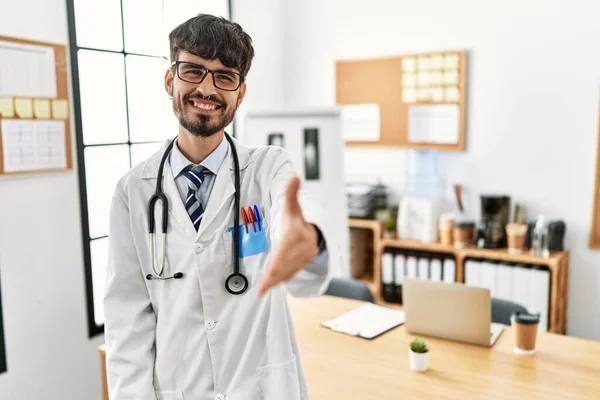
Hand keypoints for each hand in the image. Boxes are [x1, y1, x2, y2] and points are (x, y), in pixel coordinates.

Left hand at [257, 176, 318, 294]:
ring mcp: (303, 258)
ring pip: (288, 271)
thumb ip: (291, 194)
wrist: (315, 233)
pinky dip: (279, 280)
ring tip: (262, 288)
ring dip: (275, 280)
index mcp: (298, 234)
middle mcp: (303, 248)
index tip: (270, 270)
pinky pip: (289, 274)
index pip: (287, 248)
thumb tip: (294, 177)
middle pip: (286, 263)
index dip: (279, 260)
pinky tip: (268, 286)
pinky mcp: (300, 266)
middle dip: (275, 275)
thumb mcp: (293, 207)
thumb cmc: (298, 220)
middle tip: (261, 287)